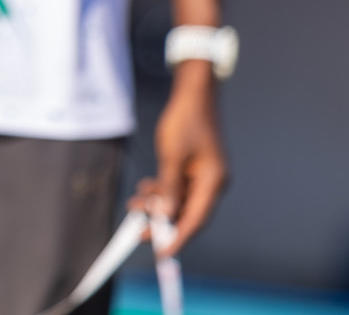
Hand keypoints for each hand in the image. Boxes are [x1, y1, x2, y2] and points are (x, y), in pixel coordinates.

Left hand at [131, 65, 226, 256]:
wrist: (193, 94)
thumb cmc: (185, 121)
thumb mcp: (171, 156)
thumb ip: (168, 188)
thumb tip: (164, 216)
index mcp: (213, 182)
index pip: (196, 220)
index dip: (178, 238)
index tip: (161, 254)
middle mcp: (211, 183)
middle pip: (187, 213)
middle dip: (162, 223)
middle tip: (138, 232)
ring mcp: (203, 175)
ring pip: (179, 201)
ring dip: (158, 206)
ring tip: (134, 206)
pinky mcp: (194, 168)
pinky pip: (178, 188)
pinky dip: (162, 192)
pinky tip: (145, 191)